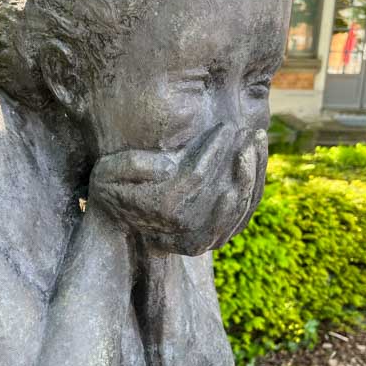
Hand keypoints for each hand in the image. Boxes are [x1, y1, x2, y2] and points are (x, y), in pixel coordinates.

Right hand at [89, 124, 267, 255]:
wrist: (114, 223)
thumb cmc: (110, 188)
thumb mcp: (107, 171)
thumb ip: (133, 165)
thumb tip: (169, 166)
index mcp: (162, 209)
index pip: (198, 176)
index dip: (215, 149)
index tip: (226, 126)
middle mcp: (183, 228)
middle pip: (225, 191)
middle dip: (242, 159)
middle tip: (252, 130)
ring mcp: (199, 238)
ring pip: (239, 206)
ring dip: (254, 172)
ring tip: (257, 140)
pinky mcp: (210, 239)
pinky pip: (240, 217)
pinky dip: (252, 190)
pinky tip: (255, 163)